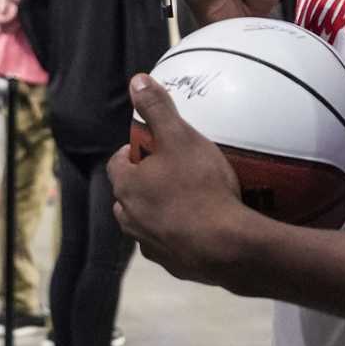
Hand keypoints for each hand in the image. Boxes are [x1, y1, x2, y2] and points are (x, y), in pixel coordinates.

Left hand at [107, 74, 258, 286]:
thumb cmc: (201, 187)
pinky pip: (169, 244)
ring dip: (158, 210)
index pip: (117, 163)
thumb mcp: (180, 137)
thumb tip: (136, 81)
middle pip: (129, 194)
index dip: (133, 151)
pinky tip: (201, 227)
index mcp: (127, 186)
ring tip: (187, 200)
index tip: (154, 146)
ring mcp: (149, 244)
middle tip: (173, 171)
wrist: (226, 247)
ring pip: (145, 221)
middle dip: (144, 182)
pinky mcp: (171, 264)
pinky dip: (178, 234)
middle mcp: (129, 218)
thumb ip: (157, 108)